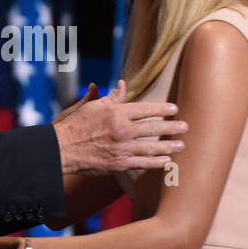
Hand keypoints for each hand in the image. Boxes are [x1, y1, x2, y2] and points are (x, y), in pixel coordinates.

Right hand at [52, 80, 187, 173]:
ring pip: (152, 147)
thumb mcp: (93, 106)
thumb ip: (111, 97)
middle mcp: (122, 130)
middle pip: (154, 128)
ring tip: (181, 145)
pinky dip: (156, 162)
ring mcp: (122, 148)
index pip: (146, 109)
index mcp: (117, 113)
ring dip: (169, 146)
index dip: (163, 109)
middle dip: (172, 127)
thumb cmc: (76, 125)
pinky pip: (142, 163)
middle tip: (185, 127)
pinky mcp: (119, 164)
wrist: (62, 149)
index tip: (174, 109)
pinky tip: (167, 161)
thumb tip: (122, 84)